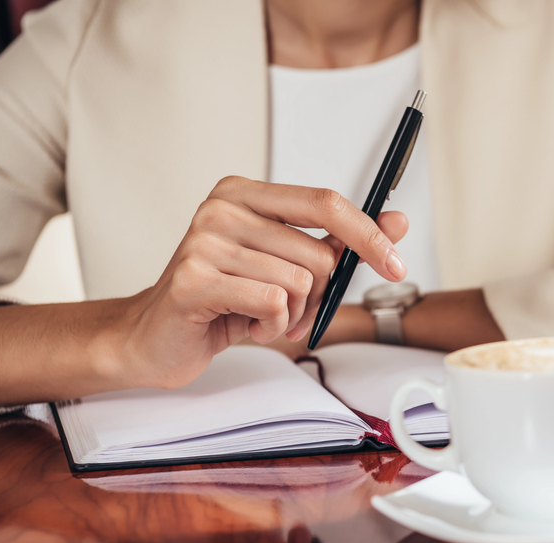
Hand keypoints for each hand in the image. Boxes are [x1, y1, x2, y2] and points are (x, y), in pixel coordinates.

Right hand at [116, 176, 408, 388]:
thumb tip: (397, 221)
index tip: (397, 264)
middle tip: (289, 309)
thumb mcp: (286, 267)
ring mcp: (204, 241)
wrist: (156, 337)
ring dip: (291, 314)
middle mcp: (222, 208)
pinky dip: (271, 326)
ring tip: (261, 317)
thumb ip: (338, 244)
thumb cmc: (224, 300)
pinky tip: (246, 325)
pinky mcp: (194, 279)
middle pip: (318, 254)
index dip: (369, 234)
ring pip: (299, 282)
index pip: (325, 202)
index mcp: (246, 194)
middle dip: (317, 295)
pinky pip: (272, 303)